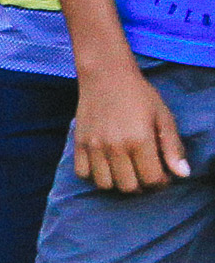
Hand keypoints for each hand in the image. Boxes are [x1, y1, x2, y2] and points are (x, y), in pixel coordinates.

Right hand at [74, 59, 193, 193]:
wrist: (106, 75)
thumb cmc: (140, 95)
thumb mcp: (164, 117)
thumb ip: (173, 147)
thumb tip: (183, 175)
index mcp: (140, 140)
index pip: (152, 180)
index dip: (161, 182)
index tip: (162, 173)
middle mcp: (115, 147)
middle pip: (129, 187)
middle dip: (141, 185)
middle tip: (145, 172)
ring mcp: (94, 146)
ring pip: (105, 184)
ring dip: (118, 183)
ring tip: (125, 171)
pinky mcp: (78, 143)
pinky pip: (83, 173)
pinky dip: (94, 175)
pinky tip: (105, 164)